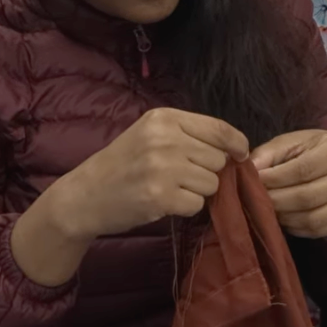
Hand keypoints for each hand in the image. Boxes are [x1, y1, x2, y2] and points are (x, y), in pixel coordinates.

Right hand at [48, 108, 249, 240]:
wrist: (85, 195)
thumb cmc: (122, 164)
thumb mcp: (150, 135)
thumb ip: (188, 135)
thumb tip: (235, 148)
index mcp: (164, 118)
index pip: (219, 128)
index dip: (236, 144)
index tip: (240, 154)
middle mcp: (165, 139)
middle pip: (218, 159)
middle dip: (205, 172)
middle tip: (178, 177)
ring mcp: (163, 168)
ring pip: (211, 184)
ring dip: (196, 192)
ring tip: (168, 189)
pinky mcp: (161, 196)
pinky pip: (197, 204)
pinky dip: (185, 208)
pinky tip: (163, 202)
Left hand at [250, 129, 326, 238]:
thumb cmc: (315, 148)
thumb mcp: (294, 141)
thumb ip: (271, 153)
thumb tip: (250, 170)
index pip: (304, 169)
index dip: (276, 178)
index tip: (255, 180)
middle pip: (308, 197)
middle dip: (277, 200)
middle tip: (256, 199)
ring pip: (314, 218)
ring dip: (285, 217)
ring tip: (268, 209)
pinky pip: (320, 230)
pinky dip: (296, 228)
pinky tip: (284, 219)